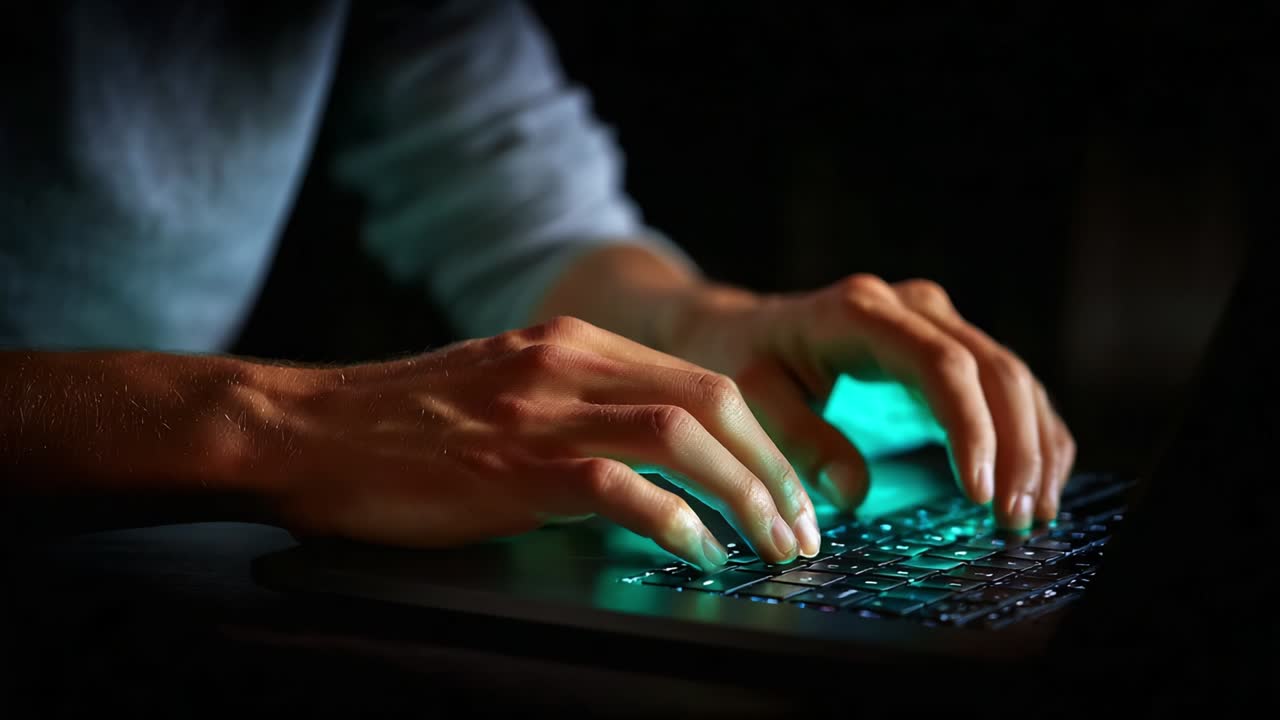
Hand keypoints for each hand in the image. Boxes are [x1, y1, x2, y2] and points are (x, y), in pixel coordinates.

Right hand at [263, 317, 818, 570]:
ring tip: (773, 547)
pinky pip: (620, 487)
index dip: (762, 439)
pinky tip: (697, 552)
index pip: (701, 380)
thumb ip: (575, 407)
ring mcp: (542, 411)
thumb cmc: (400, 426)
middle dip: (775, 469)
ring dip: (746, 495)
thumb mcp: (503, 389)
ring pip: (684, 437)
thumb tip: (647, 466)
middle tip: (803, 528)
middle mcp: (568, 363)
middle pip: (714, 401)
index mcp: (571, 344)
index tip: (788, 489)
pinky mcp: (513, 466)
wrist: (304, 429)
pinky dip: (674, 522)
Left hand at [665, 275, 1075, 529]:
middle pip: (993, 369)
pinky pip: (1011, 390)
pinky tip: (1039, 486)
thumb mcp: (747, 398)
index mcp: (862, 311)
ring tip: (1032, 515)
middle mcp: (912, 309)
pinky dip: (1033, 437)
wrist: (738, 332)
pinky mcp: (951, 354)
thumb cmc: (741, 363)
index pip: (941, 364)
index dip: (970, 428)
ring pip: (1014, 378)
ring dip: (1034, 447)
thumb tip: (854, 492)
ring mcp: (938, 326)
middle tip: (1014, 519)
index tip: (977, 492)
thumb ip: (798, 440)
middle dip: (1015, 448)